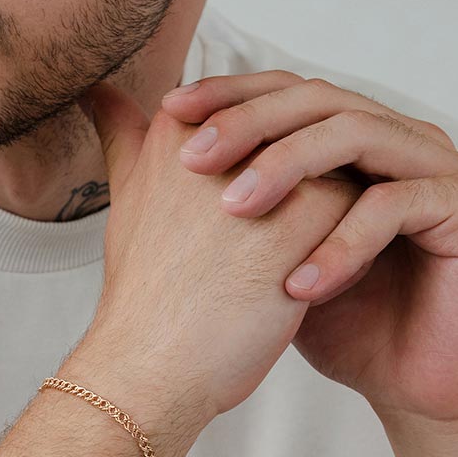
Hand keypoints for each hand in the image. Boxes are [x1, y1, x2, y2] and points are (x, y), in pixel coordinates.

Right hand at [76, 80, 363, 430]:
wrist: (151, 367)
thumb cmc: (145, 293)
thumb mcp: (127, 195)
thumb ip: (123, 134)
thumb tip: (99, 89)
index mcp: (180, 126)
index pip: (259, 113)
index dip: (273, 161)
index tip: (258, 213)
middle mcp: (221, 142)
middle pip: (303, 134)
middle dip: (313, 179)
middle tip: (296, 236)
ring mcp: (262, 181)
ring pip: (338, 166)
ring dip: (340, 206)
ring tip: (314, 255)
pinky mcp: (300, 225)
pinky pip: (358, 208)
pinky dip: (354, 239)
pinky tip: (328, 275)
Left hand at [163, 71, 457, 429]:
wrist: (416, 390)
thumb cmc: (345, 325)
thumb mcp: (266, 255)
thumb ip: (223, 198)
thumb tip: (144, 137)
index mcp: (360, 139)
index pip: (290, 93)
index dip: (231, 95)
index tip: (168, 113)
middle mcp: (403, 138)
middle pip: (321, 99)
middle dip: (250, 122)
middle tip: (193, 157)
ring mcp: (443, 166)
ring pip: (358, 135)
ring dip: (290, 168)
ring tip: (235, 211)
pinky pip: (397, 204)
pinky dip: (342, 242)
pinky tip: (297, 285)